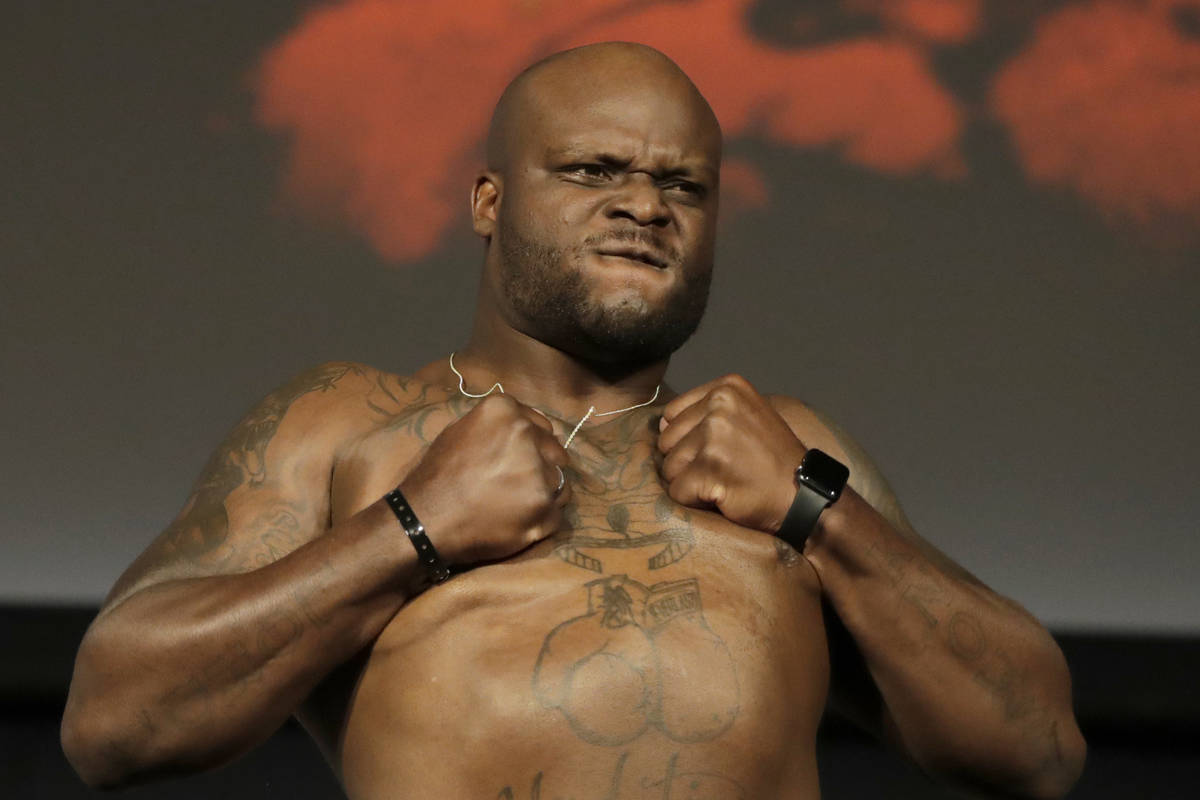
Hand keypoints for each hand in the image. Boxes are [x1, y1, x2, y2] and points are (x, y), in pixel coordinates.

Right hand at [398, 394, 569, 564]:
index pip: (542, 426)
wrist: (424, 520)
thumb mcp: (460, 431)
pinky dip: (542, 518)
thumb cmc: (437, 476)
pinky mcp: (544, 508)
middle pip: (555, 452)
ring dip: (543, 493)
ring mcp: (539, 473)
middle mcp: (526, 435)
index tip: (520, 460)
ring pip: (560, 482)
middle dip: (542, 466)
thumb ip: (497, 426)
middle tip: (515, 485)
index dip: (533, 445)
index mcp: (505, 411)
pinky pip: (557, 512)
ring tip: (513, 505)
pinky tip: (517, 521)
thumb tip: (526, 427)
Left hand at [657, 374, 804, 532]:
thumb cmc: (771, 461)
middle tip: (725, 469)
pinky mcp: (710, 468)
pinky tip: (725, 496)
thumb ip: (705, 414)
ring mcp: (714, 436)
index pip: (671, 414)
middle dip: (688, 462)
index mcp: (727, 388)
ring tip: (726, 481)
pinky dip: (695, 502)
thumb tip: (660, 423)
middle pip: (667, 441)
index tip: (723, 450)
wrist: (804, 495)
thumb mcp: (745, 419)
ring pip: (669, 468)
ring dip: (692, 483)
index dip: (689, 440)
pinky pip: (677, 492)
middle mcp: (720, 405)